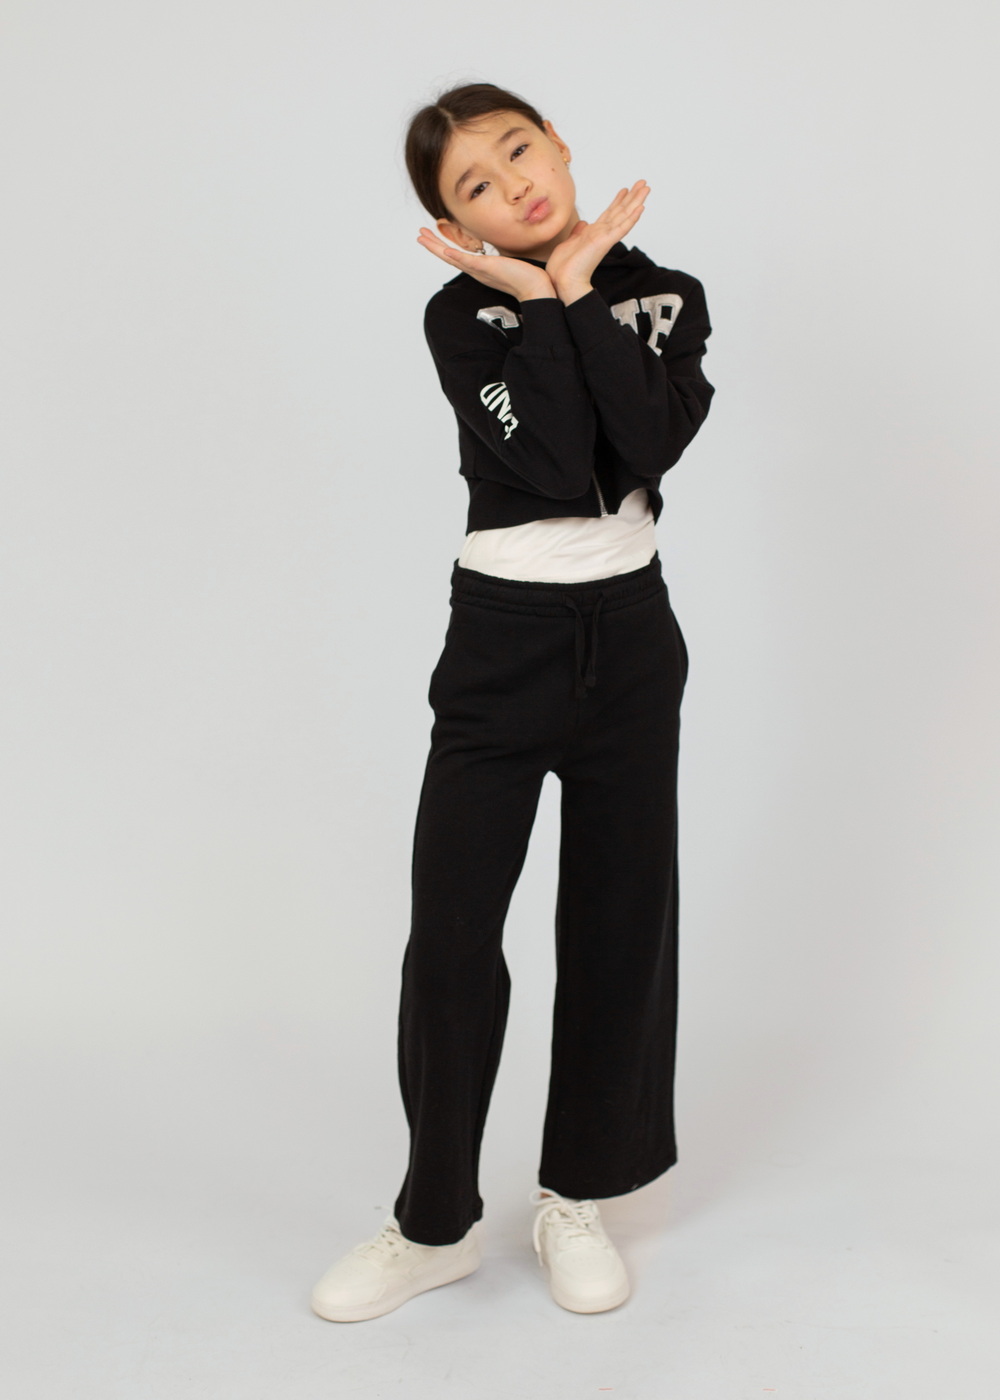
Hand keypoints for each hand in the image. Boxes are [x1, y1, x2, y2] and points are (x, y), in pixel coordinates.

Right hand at [416, 228, 555, 301]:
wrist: (535, 287)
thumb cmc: (526, 276)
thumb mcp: (508, 264)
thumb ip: (501, 260)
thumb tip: (502, 256)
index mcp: (480, 269)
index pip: (457, 256)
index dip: (443, 248)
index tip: (432, 237)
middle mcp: (476, 271)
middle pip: (449, 257)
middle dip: (433, 245)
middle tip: (419, 235)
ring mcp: (480, 270)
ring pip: (453, 258)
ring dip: (437, 248)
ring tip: (423, 238)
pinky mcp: (487, 269)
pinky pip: (468, 262)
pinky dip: (456, 257)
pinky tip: (446, 250)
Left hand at [545, 181, 649, 301]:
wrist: (562, 280)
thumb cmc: (563, 267)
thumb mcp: (570, 242)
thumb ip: (579, 232)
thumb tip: (584, 222)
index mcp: (594, 233)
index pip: (609, 214)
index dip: (618, 201)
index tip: (625, 189)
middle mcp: (602, 234)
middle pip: (621, 211)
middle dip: (632, 196)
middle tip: (643, 183)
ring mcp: (605, 238)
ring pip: (624, 215)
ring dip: (636, 201)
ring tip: (646, 188)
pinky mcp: (605, 242)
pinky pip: (622, 228)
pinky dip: (632, 218)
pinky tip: (641, 208)